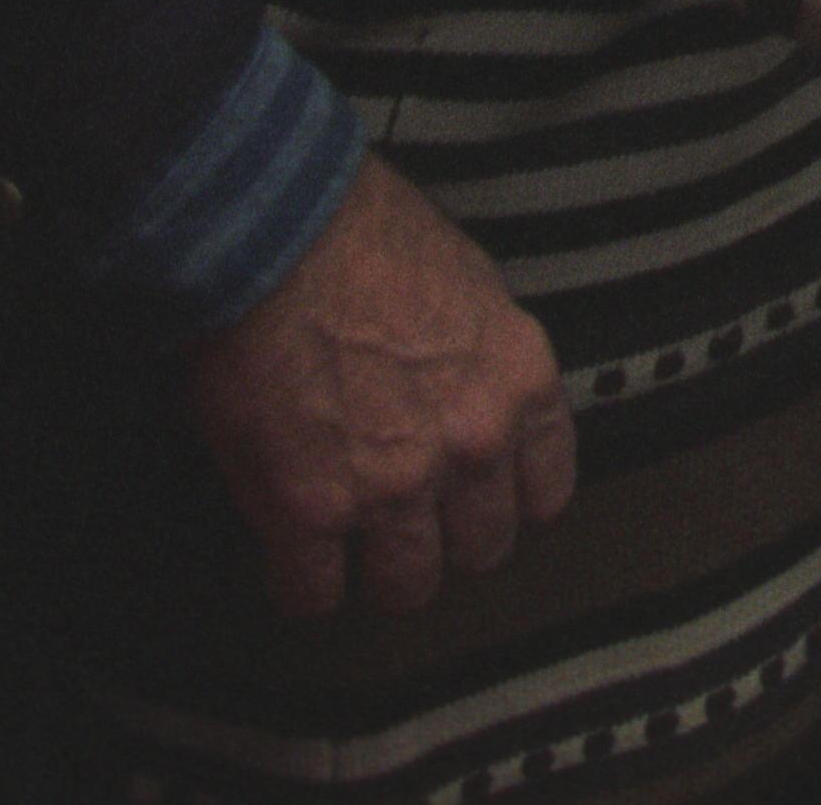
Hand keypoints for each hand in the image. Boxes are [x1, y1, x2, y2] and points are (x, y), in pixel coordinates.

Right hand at [183, 153, 577, 616]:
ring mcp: (393, 484)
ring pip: (407, 584)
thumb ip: (473, 353)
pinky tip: (290, 561)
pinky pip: (314, 593)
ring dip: (376, 573)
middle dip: (443, 540)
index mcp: (517, 380)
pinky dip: (300, 584)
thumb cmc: (354, 229)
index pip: (547, 487)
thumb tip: (453, 383)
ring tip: (350, 555)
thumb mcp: (462, 280)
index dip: (506, 501)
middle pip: (481, 548)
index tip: (480, 502)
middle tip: (409, 527)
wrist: (273, 228)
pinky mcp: (310, 509)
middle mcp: (469, 442)